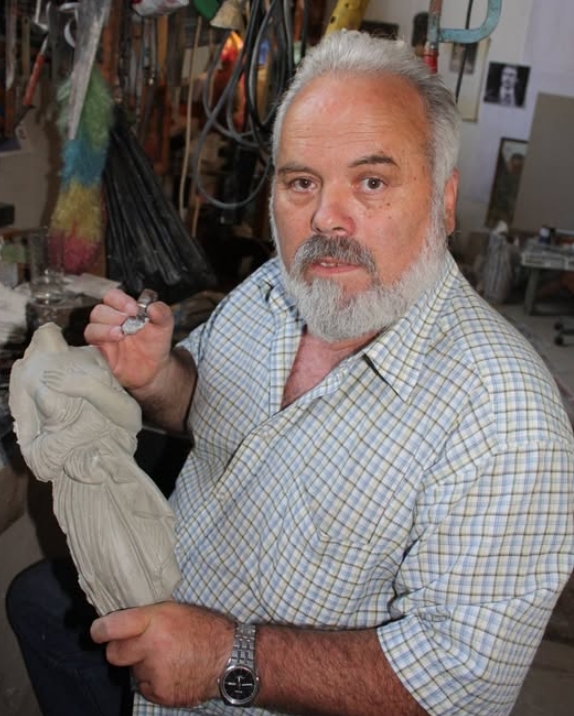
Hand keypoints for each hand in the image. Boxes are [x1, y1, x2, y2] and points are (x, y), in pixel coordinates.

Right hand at [84, 289, 173, 390]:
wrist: (155, 369)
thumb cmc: (155, 344)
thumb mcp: (164, 326)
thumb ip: (162, 313)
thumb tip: (153, 307)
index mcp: (123, 310)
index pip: (112, 297)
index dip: (119, 300)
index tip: (133, 309)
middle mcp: (111, 321)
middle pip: (99, 311)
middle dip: (113, 315)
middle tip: (127, 322)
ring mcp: (104, 338)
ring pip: (92, 328)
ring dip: (105, 329)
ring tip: (121, 334)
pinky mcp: (101, 354)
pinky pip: (91, 347)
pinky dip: (100, 343)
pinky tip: (114, 343)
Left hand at [90, 602, 234, 707]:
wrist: (230, 658)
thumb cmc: (205, 628)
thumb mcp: (176, 610)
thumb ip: (147, 617)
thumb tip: (120, 622)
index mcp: (155, 621)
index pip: (112, 627)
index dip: (100, 630)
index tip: (96, 631)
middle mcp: (151, 647)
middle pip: (114, 653)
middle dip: (121, 649)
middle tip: (138, 644)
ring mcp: (155, 673)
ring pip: (132, 671)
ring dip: (142, 665)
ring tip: (168, 657)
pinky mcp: (161, 693)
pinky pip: (145, 687)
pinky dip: (154, 680)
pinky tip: (173, 671)